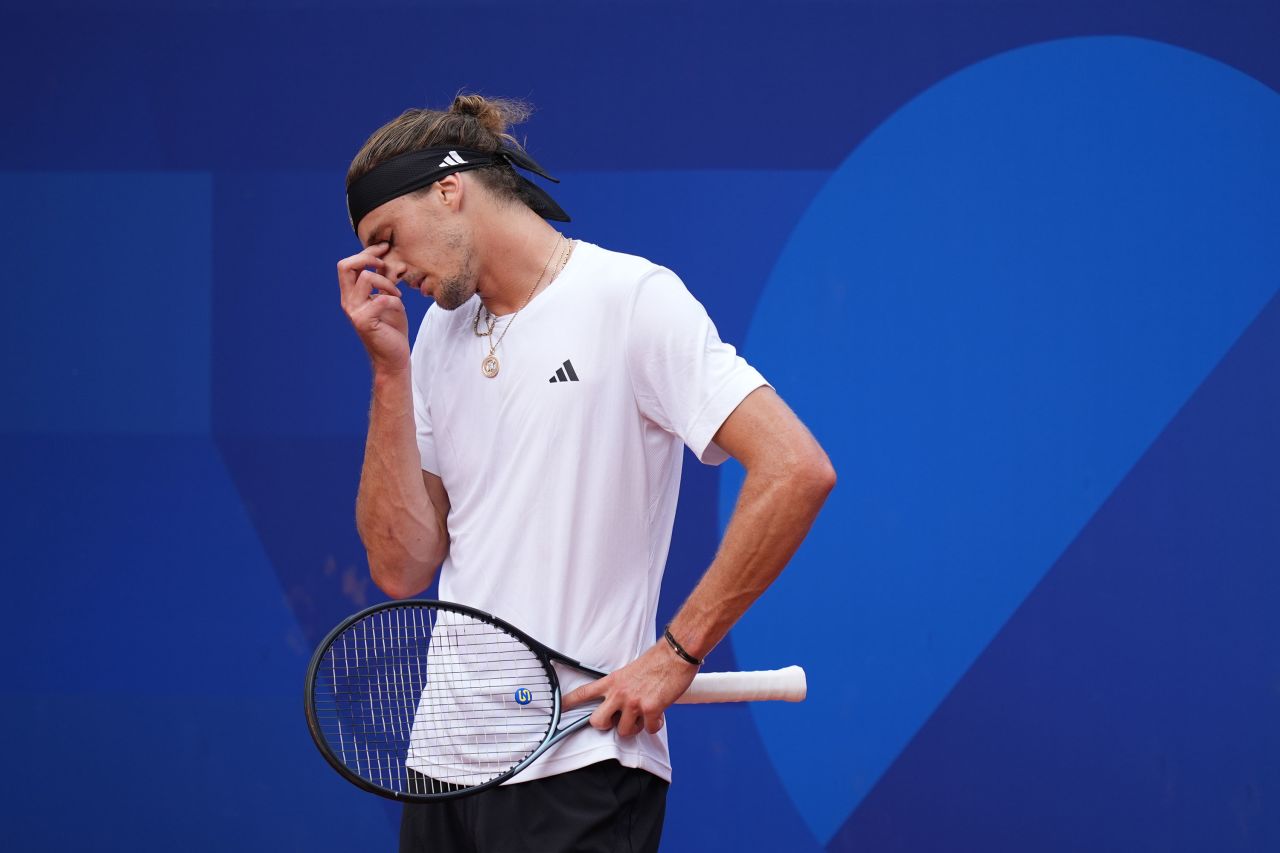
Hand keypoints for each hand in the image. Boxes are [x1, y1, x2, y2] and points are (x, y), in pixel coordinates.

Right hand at [337, 242, 408, 372]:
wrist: (394, 357)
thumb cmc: (392, 329)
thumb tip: (393, 262)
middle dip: (368, 258)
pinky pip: (381, 299)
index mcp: (351, 294)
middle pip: (345, 265)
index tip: (385, 246)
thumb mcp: (390, 299)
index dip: (367, 251)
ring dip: (386, 282)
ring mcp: (354, 312)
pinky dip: (394, 299)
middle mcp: (348, 301)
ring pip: (366, 278)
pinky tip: (399, 308)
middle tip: (385, 265)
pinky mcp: (364, 322)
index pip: (348, 264)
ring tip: (397, 294)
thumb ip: (386, 281)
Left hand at [561, 641, 699, 736]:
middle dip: (606, 726)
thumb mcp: (629, 671)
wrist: (676, 653)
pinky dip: (654, 725)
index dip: (568, 702)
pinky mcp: (651, 709)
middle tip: (618, 720)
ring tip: (644, 714)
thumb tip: (620, 702)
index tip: (559, 708)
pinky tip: (659, 714)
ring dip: (635, 727)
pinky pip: (648, 729)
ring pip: (624, 732)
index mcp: (612, 681)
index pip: (584, 692)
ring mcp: (634, 702)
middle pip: (598, 722)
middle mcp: (619, 693)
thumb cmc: (657, 660)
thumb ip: (621, 686)